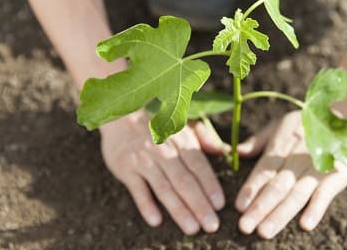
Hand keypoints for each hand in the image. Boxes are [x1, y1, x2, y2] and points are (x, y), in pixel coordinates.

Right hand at [99, 110, 224, 234]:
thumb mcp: (183, 128)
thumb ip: (204, 139)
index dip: (210, 186)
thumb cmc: (160, 128)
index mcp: (181, 141)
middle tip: (211, 225)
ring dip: (179, 210)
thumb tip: (224, 150)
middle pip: (184, 181)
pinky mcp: (125, 168)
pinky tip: (156, 221)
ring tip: (192, 228)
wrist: (122, 118)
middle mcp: (164, 151)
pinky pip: (137, 189)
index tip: (220, 205)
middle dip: (199, 205)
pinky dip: (146, 205)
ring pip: (164, 188)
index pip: (199, 166)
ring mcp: (144, 160)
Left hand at [235, 111, 346, 238]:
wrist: (343, 116)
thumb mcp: (279, 125)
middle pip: (276, 188)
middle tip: (245, 226)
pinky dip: (316, 209)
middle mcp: (295, 162)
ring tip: (265, 231)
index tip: (238, 207)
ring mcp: (315, 171)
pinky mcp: (335, 177)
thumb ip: (258, 141)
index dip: (250, 189)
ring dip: (280, 214)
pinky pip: (325, 195)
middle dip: (260, 208)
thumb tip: (236, 151)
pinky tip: (306, 225)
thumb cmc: (305, 123)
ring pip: (295, 195)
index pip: (262, 172)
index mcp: (280, 149)